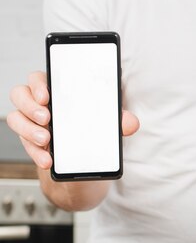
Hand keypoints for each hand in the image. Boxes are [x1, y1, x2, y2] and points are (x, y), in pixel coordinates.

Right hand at [7, 71, 139, 169]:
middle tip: (46, 118)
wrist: (83, 165)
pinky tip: (47, 159)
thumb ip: (118, 122)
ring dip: (28, 129)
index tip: (47, 95)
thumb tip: (131, 123)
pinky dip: (35, 152)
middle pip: (21, 93)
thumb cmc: (91, 131)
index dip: (39, 83)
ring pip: (16, 118)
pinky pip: (24, 144)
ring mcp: (32, 122)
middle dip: (31, 105)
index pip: (40, 77)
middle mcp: (40, 103)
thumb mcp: (107, 125)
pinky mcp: (30, 142)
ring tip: (46, 140)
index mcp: (58, 90)